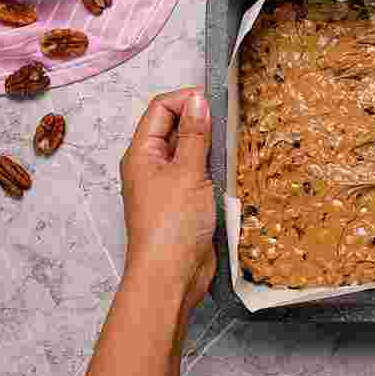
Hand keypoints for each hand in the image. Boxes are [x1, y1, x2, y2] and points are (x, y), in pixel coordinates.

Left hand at [119, 87, 215, 312]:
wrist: (171, 275)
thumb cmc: (172, 224)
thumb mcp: (188, 172)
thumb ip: (195, 135)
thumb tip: (198, 101)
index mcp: (142, 153)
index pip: (160, 110)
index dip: (185, 100)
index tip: (214, 103)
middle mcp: (151, 165)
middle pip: (175, 128)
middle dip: (201, 122)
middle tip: (228, 123)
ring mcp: (169, 185)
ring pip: (191, 152)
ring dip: (211, 147)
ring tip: (232, 145)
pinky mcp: (185, 202)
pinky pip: (200, 174)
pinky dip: (215, 168)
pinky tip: (232, 169)